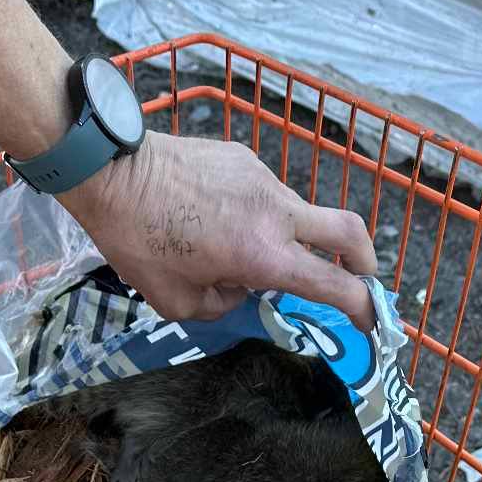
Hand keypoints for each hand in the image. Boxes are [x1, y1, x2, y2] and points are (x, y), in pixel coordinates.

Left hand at [62, 131, 379, 329]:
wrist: (111, 171)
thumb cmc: (138, 241)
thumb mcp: (178, 302)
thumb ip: (224, 305)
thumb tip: (239, 289)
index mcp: (264, 256)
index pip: (335, 285)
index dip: (362, 309)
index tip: (369, 322)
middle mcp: (276, 213)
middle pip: (349, 232)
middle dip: (364, 261)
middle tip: (360, 279)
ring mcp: (263, 179)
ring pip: (301, 214)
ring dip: (294, 238)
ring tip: (247, 252)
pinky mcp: (245, 158)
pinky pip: (266, 194)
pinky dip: (260, 215)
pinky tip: (220, 220)